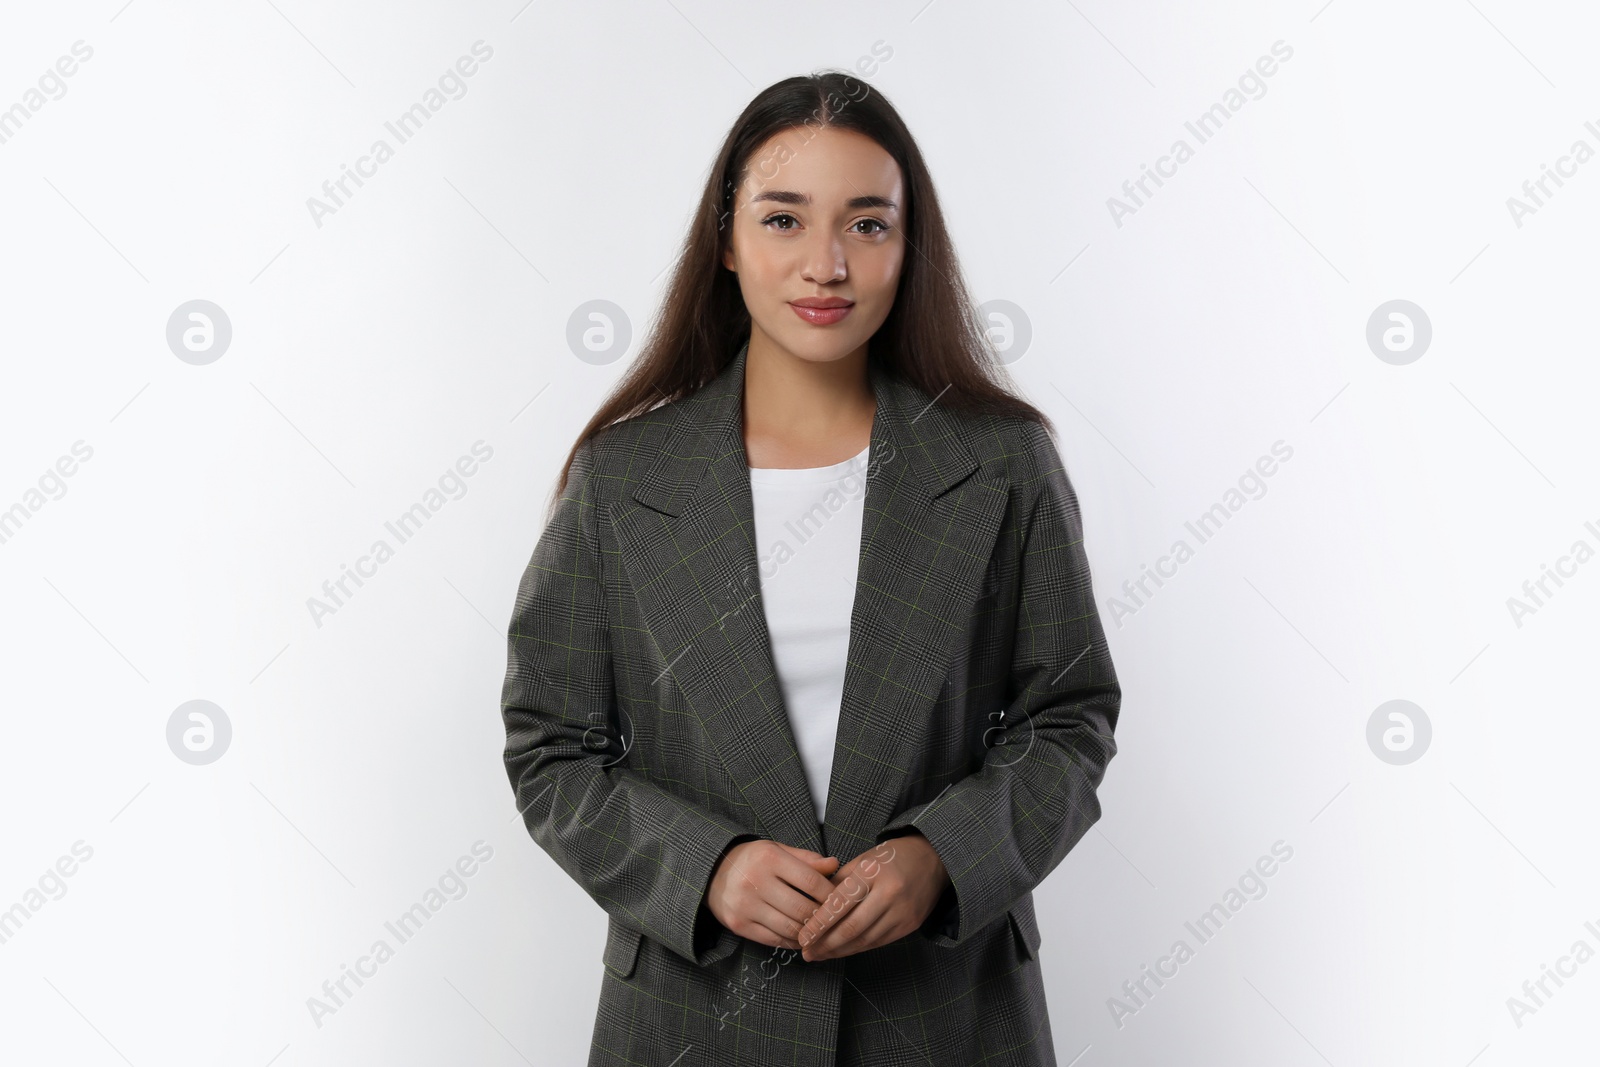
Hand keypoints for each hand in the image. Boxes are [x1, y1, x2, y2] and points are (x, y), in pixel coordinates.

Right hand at [705, 839, 840, 950]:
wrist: (711, 872)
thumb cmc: (753, 859)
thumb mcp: (777, 850)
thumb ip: (806, 859)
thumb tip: (835, 865)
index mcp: (769, 858)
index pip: (810, 880)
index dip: (829, 893)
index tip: (840, 900)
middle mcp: (755, 881)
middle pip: (801, 907)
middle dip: (822, 917)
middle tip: (833, 920)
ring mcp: (745, 906)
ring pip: (789, 928)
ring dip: (808, 933)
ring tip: (819, 930)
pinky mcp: (738, 925)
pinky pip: (773, 940)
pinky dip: (792, 941)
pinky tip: (801, 937)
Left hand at [797, 832, 949, 961]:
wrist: (932, 859)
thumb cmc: (890, 858)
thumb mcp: (861, 860)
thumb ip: (838, 883)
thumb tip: (812, 910)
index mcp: (872, 871)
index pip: (840, 903)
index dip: (819, 924)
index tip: (802, 937)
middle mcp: (889, 893)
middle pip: (852, 927)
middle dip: (826, 944)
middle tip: (807, 952)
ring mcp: (902, 911)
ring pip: (865, 939)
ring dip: (839, 951)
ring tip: (820, 954)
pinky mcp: (910, 925)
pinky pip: (878, 942)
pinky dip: (858, 948)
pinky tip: (842, 951)